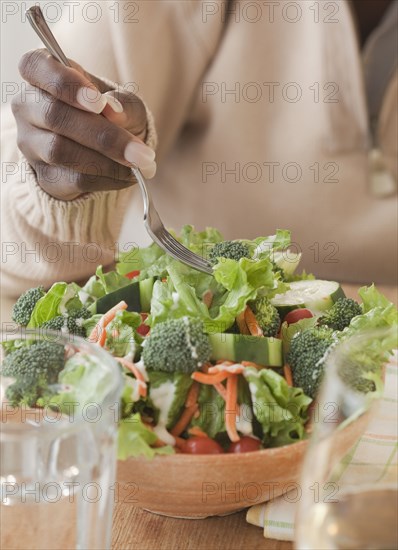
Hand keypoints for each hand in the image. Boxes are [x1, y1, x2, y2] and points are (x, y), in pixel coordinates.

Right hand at [12, 49, 155, 199]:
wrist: (109, 151)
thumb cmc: (111, 114)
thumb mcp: (124, 101)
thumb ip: (121, 103)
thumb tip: (114, 112)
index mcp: (42, 74)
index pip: (35, 67)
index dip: (65, 83)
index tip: (98, 102)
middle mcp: (27, 107)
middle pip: (54, 115)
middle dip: (102, 135)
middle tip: (140, 151)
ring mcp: (31, 144)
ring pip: (60, 151)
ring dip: (107, 161)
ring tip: (140, 163)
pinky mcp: (44, 176)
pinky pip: (73, 178)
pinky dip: (106, 178)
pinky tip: (129, 176)